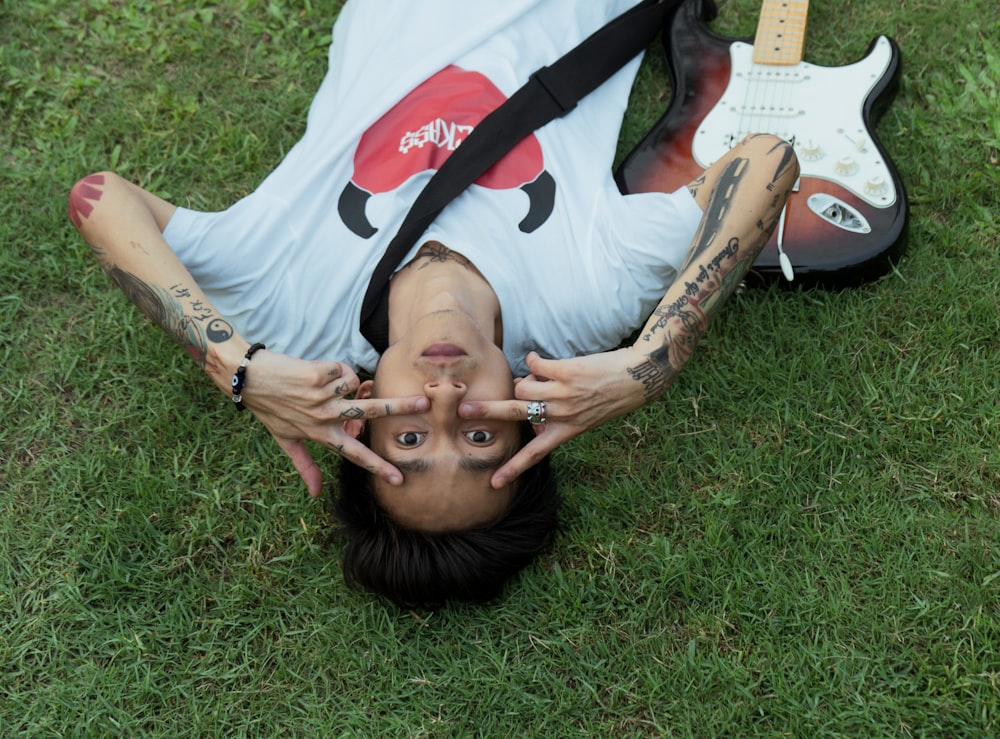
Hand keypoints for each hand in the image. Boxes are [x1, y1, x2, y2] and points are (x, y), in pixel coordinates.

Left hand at [237, 350, 428, 497]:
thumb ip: (305, 466)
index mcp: (320, 435)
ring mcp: (320, 396)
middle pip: (369, 414)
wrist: (248, 378)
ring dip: (344, 379)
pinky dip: (334, 367)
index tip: (398, 480)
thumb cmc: (269, 409)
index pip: (354, 455)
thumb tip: (314, 495)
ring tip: (322, 382)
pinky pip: (342, 369)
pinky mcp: (316, 375)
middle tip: (424, 404)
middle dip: (399, 408)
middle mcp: (323, 418)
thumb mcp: (286, 440)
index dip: (377, 467)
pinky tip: (317, 371)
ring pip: (354, 383)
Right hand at [458, 348, 647, 488]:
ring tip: (536, 376)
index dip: (513, 470)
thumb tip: (527, 410)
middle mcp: (562, 415)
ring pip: (523, 385)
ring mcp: (563, 393)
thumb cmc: (610, 398)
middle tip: (463, 410)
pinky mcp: (566, 372)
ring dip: (524, 379)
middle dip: (488, 411)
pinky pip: (534, 364)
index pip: (535, 455)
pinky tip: (537, 359)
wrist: (639, 378)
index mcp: (566, 432)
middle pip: (516, 415)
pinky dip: (532, 360)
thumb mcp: (585, 420)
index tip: (494, 484)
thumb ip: (558, 420)